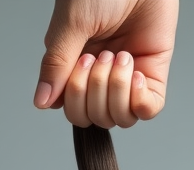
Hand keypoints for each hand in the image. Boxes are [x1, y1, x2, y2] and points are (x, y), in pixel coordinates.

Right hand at [34, 0, 178, 127]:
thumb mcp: (71, 25)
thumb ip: (56, 65)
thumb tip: (40, 102)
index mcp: (76, 68)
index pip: (72, 112)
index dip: (74, 100)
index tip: (79, 64)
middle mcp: (101, 78)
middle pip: (94, 119)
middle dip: (94, 92)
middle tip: (101, 55)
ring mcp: (127, 79)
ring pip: (119, 119)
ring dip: (116, 91)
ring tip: (120, 57)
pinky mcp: (153, 74)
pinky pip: (148, 110)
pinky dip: (140, 101)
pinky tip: (136, 74)